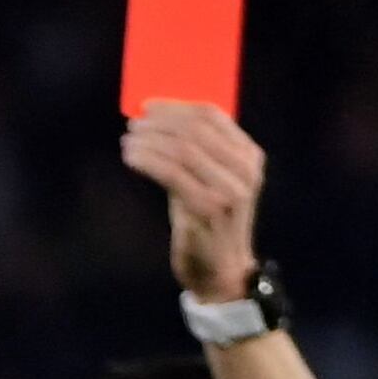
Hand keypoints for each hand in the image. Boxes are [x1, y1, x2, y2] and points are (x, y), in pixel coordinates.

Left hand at [122, 101, 264, 299]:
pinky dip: (147, 160)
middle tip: (134, 125)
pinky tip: (131, 158)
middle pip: (195, 128)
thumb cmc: (207, 225)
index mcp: (249, 155)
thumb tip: (160, 120)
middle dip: (159, 122)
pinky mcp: (208, 209)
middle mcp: (245, 169)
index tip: (148, 107)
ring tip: (128, 141)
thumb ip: (198, 153)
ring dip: (149, 141)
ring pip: (182, 148)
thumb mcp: (209, 182)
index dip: (176, 106)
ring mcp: (230, 190)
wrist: (220, 273)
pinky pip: (172, 173)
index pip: (213, 115)